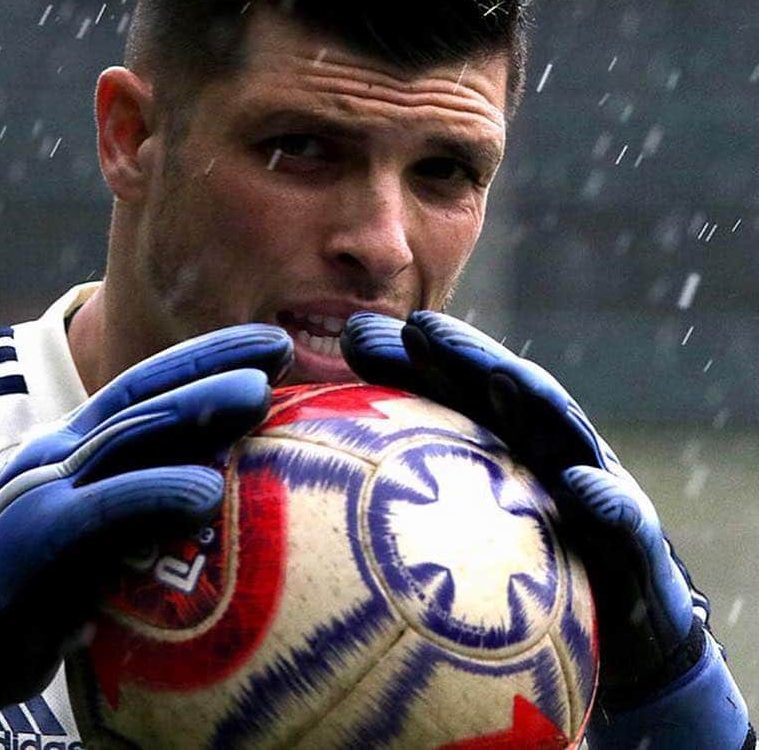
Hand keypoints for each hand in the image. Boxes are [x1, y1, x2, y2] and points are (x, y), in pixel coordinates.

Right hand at [0, 323, 291, 748]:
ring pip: (128, 434)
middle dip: (213, 362)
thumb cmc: (33, 595)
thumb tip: (216, 494)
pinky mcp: (32, 537)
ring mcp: (43, 488)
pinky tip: (206, 490)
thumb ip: (140, 507)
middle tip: (282, 346)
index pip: (148, 387)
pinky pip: (103, 508)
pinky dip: (155, 493)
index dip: (208, 358)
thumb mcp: (94, 538)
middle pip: (145, 392)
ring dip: (195, 409)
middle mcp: (59, 453)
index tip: (272, 348)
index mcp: (75, 448)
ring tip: (257, 393)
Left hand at [342, 310, 750, 748]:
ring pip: (564, 432)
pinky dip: (604, 499)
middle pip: (506, 392)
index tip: (365, 333)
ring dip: (533, 400)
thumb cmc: (521, 565)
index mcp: (503, 438)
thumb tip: (326, 439)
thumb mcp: (461, 519)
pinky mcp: (631, 541)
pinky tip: (577, 484)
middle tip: (423, 330)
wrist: (619, 628)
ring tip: (497, 378)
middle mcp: (545, 448)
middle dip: (467, 355)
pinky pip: (622, 520)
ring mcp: (592, 484)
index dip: (413, 356)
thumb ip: (406, 469)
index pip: (456, 386)